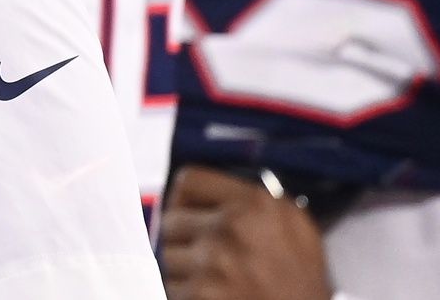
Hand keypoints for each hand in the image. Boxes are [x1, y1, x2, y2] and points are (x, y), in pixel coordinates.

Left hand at [160, 165, 331, 299]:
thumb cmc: (301, 284)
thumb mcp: (295, 228)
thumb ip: (252, 203)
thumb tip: (205, 194)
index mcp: (257, 203)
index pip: (189, 181)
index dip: (184, 199)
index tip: (189, 214)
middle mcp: (233, 226)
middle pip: (171, 219)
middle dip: (184, 239)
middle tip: (207, 257)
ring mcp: (214, 260)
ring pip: (167, 255)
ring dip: (185, 269)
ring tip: (215, 280)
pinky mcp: (200, 292)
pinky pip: (171, 286)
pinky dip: (187, 294)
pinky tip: (214, 296)